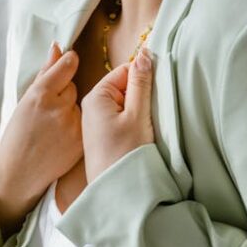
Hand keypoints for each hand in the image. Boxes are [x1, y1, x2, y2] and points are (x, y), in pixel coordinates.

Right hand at [0, 41, 83, 221]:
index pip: (66, 66)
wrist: (18, 173)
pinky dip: (77, 126)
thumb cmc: (17, 135)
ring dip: (70, 111)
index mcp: (40, 95)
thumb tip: (58, 47)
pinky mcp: (82, 141)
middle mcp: (58, 108)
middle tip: (48, 111)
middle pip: (72, 87)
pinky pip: (85, 122)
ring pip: (80, 105)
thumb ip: (45, 73)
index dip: (68, 63)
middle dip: (63, 94)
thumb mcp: (24, 101)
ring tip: (53, 128)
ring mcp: (72, 126)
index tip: (70, 61)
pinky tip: (61, 138)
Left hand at [80, 47, 154, 183]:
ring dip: (137, 111)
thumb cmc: (125, 153)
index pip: (125, 71)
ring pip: (123, 104)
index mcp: (96, 96)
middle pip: (123, 87)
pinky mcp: (100, 137)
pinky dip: (131, 123)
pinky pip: (119, 119)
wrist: (116, 193)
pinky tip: (137, 137)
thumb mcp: (137, 114)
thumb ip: (140, 83)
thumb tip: (143, 54)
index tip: (155, 93)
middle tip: (149, 115)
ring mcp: (94, 122)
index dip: (143, 79)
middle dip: (140, 96)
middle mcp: (90, 106)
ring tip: (143, 128)